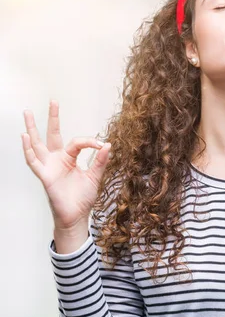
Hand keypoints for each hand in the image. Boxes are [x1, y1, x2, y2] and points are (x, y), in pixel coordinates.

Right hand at [21, 100, 111, 251]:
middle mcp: (57, 159)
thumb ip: (100, 160)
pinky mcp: (44, 176)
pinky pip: (33, 161)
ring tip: (27, 113)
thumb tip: (108, 143)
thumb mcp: (95, 176)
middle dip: (53, 118)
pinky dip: (28, 150)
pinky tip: (25, 137)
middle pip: (53, 134)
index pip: (77, 142)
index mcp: (70, 158)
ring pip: (38, 144)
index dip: (89, 141)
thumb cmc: (83, 197)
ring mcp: (49, 166)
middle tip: (53, 101)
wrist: (77, 215)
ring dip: (32, 129)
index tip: (101, 145)